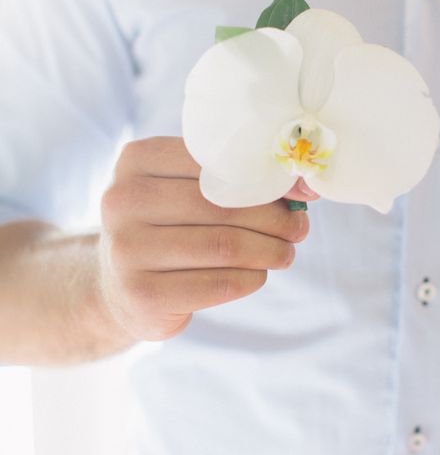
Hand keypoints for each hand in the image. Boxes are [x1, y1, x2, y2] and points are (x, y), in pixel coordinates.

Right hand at [97, 136, 308, 341]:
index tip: (302, 191)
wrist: (116, 286)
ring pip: (225, 246)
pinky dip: (250, 279)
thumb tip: (306, 185)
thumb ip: (235, 180)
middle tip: (299, 228)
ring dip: (269, 251)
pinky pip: (217, 284)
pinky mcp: (142, 293)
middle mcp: (123, 201)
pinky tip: (258, 275)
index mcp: (137, 161)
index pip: (215, 162)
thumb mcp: (184, 190)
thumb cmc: (168, 226)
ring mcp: (127, 249)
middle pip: (223, 205)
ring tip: (285, 253)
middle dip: (274, 218)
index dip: (267, 177)